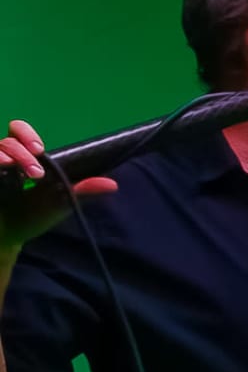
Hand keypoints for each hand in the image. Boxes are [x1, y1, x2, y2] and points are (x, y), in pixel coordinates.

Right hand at [1, 120, 112, 253]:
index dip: (26, 134)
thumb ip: (81, 191)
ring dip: (6, 156)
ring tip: (15, 173)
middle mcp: (2, 158)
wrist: (7, 239)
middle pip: (7, 140)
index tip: (40, 150)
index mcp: (22, 158)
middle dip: (21, 152)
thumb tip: (113, 184)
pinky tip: (0, 170)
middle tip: (36, 173)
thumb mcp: (59, 203)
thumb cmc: (32, 218)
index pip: (19, 132)